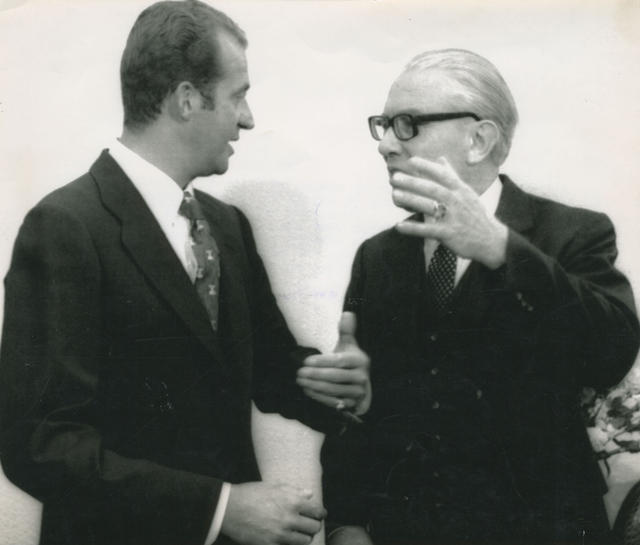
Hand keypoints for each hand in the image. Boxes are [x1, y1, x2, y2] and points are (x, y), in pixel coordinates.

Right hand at [221, 482, 325, 544]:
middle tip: (310, 525)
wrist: (229, 508)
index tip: (320, 515)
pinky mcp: (271, 544)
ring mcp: (280, 534)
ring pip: (305, 540)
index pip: (317, 511)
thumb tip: (310, 494)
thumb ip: (295, 491)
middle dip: (313, 526)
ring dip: (304, 537)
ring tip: (299, 533)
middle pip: (314, 528)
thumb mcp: (274, 486)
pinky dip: (290, 544)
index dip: (320, 514)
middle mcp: (289, 518)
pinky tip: (287, 539)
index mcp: (292, 501)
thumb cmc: (251, 493)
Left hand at [297, 312, 370, 414]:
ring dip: (314, 386)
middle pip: (335, 376)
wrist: (360, 382)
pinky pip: (334, 402)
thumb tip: (347, 314)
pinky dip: (319, 397)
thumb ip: (346, 330)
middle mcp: (361, 377)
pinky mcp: (353, 404)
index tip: (305, 361)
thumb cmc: (350, 360)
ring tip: (300, 381)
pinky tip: (307, 390)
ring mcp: (358, 392)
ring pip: (334, 390)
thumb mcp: (349, 344)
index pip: (339, 361)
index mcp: (360, 360)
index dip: (322, 361)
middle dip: (315, 375)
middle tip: (299, 373)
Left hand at [391, 156, 507, 268]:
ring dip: (411, 200)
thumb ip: (451, 175)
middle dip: (413, 182)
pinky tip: (399, 226)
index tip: (411, 161)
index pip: (443, 174)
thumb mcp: (466, 192)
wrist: (491, 240)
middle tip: (395, 177)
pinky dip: (413, 228)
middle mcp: (457, 201)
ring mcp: (453, 218)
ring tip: (395, 194)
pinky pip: (428, 230)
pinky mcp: (449, 234)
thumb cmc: (475, 214)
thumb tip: (441, 158)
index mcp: (461, 190)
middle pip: (433, 189)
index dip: (427, 167)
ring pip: (430, 206)